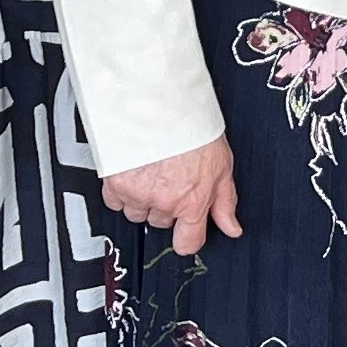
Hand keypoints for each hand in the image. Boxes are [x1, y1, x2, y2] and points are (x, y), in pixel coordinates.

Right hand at [103, 138, 241, 256]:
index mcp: (193, 201)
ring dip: (142, 198)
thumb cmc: (193, 128)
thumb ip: (225, 202)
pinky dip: (121, 190)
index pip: (187, 243)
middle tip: (170, 178)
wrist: (161, 103)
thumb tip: (232, 228)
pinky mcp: (116, 184)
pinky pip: (115, 202)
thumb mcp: (222, 164)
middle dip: (165, 205)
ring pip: (137, 213)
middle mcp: (165, 202)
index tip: (186, 230)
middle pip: (162, 222)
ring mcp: (139, 195)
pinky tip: (133, 170)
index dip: (187, 237)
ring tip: (151, 170)